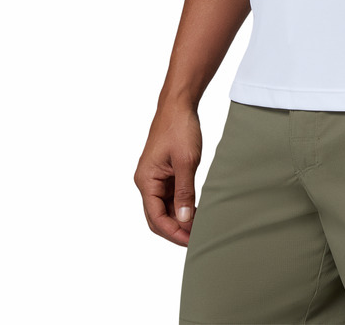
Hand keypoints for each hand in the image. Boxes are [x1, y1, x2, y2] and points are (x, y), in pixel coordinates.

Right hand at [134, 105, 201, 246]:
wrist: (178, 105)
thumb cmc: (180, 128)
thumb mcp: (186, 161)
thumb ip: (185, 191)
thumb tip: (183, 220)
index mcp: (146, 180)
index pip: (155, 217)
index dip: (173, 232)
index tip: (190, 241)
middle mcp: (146, 181)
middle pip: (157, 217)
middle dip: (175, 230)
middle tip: (196, 239)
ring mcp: (155, 177)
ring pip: (164, 208)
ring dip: (179, 219)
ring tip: (198, 227)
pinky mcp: (164, 172)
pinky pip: (170, 196)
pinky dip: (181, 205)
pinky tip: (195, 211)